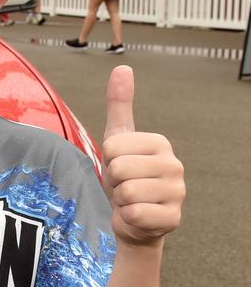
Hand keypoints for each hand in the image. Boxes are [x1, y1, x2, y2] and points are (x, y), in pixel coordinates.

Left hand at [101, 66, 184, 246]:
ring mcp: (178, 193)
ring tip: (130, 199)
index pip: (112, 147)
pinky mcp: (173, 219)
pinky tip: (138, 215)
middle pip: (119, 169)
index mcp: (161, 143)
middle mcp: (175, 165)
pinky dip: (128, 217)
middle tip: (123, 185)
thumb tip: (122, 67)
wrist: (134, 218)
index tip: (119, 165)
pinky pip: (134, 214)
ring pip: (126, 192)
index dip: (107, 159)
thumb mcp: (117, 139)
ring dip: (120, 200)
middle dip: (113, 181)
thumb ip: (119, 105)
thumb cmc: (125, 176)